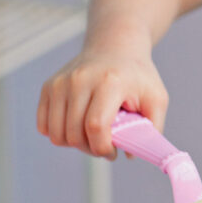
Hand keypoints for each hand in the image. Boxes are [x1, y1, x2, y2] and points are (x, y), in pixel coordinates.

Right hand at [37, 49, 167, 158]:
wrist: (114, 48)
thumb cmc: (137, 77)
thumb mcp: (157, 99)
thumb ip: (152, 129)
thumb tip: (130, 154)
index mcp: (109, 83)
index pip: (96, 126)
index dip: (103, 148)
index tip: (114, 151)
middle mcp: (79, 80)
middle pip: (74, 134)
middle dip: (91, 150)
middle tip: (106, 146)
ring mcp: (60, 83)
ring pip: (57, 134)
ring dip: (75, 145)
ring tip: (92, 137)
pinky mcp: (48, 87)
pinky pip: (44, 126)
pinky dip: (60, 135)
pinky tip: (77, 129)